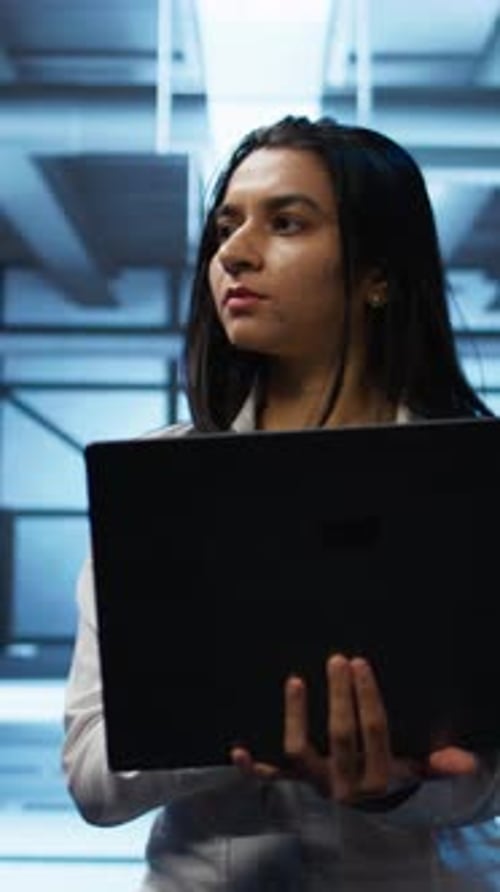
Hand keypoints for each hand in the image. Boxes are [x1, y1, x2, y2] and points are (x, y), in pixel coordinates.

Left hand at [231, 654, 478, 803]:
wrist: (367, 798)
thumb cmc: (394, 768)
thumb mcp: (418, 768)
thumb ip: (438, 762)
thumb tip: (464, 760)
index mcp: (379, 777)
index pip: (373, 732)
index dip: (366, 697)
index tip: (360, 664)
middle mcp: (344, 785)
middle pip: (340, 737)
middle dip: (339, 695)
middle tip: (336, 658)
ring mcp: (315, 783)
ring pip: (299, 753)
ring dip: (295, 717)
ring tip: (295, 681)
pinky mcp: (294, 781)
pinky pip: (270, 777)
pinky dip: (253, 766)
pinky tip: (238, 748)